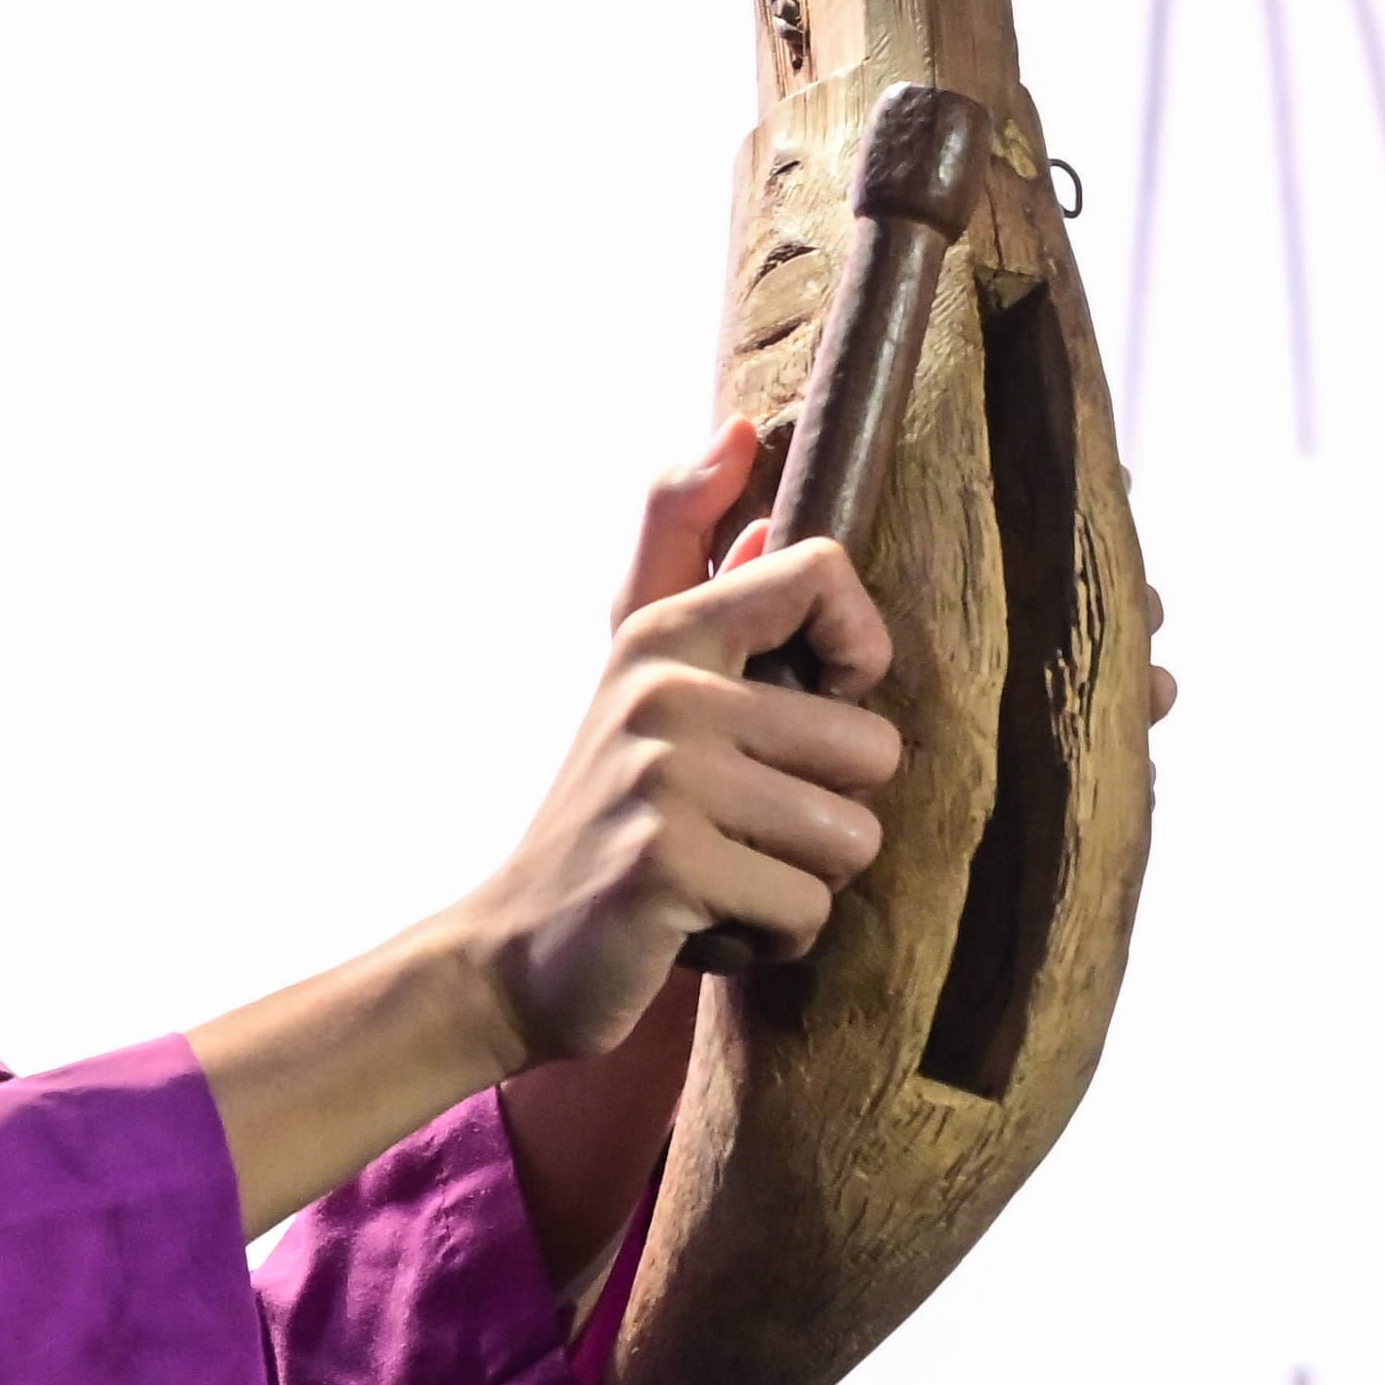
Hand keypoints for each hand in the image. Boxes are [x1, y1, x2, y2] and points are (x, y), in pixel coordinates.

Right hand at [461, 422, 903, 1067]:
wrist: (514, 953)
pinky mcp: (665, 868)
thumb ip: (681, 543)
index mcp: (666, 631)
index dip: (856, 652)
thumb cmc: (606, 809)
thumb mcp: (635, 666)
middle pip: (870, 744)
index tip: (809, 705)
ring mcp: (660, 777)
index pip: (822, 574)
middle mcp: (661, 687)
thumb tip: (738, 431)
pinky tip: (704, 928)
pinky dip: (771, 942)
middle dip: (826, 816)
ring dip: (801, 884)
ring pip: (849, 837)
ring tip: (723, 877)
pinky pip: (806, 911)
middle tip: (738, 831)